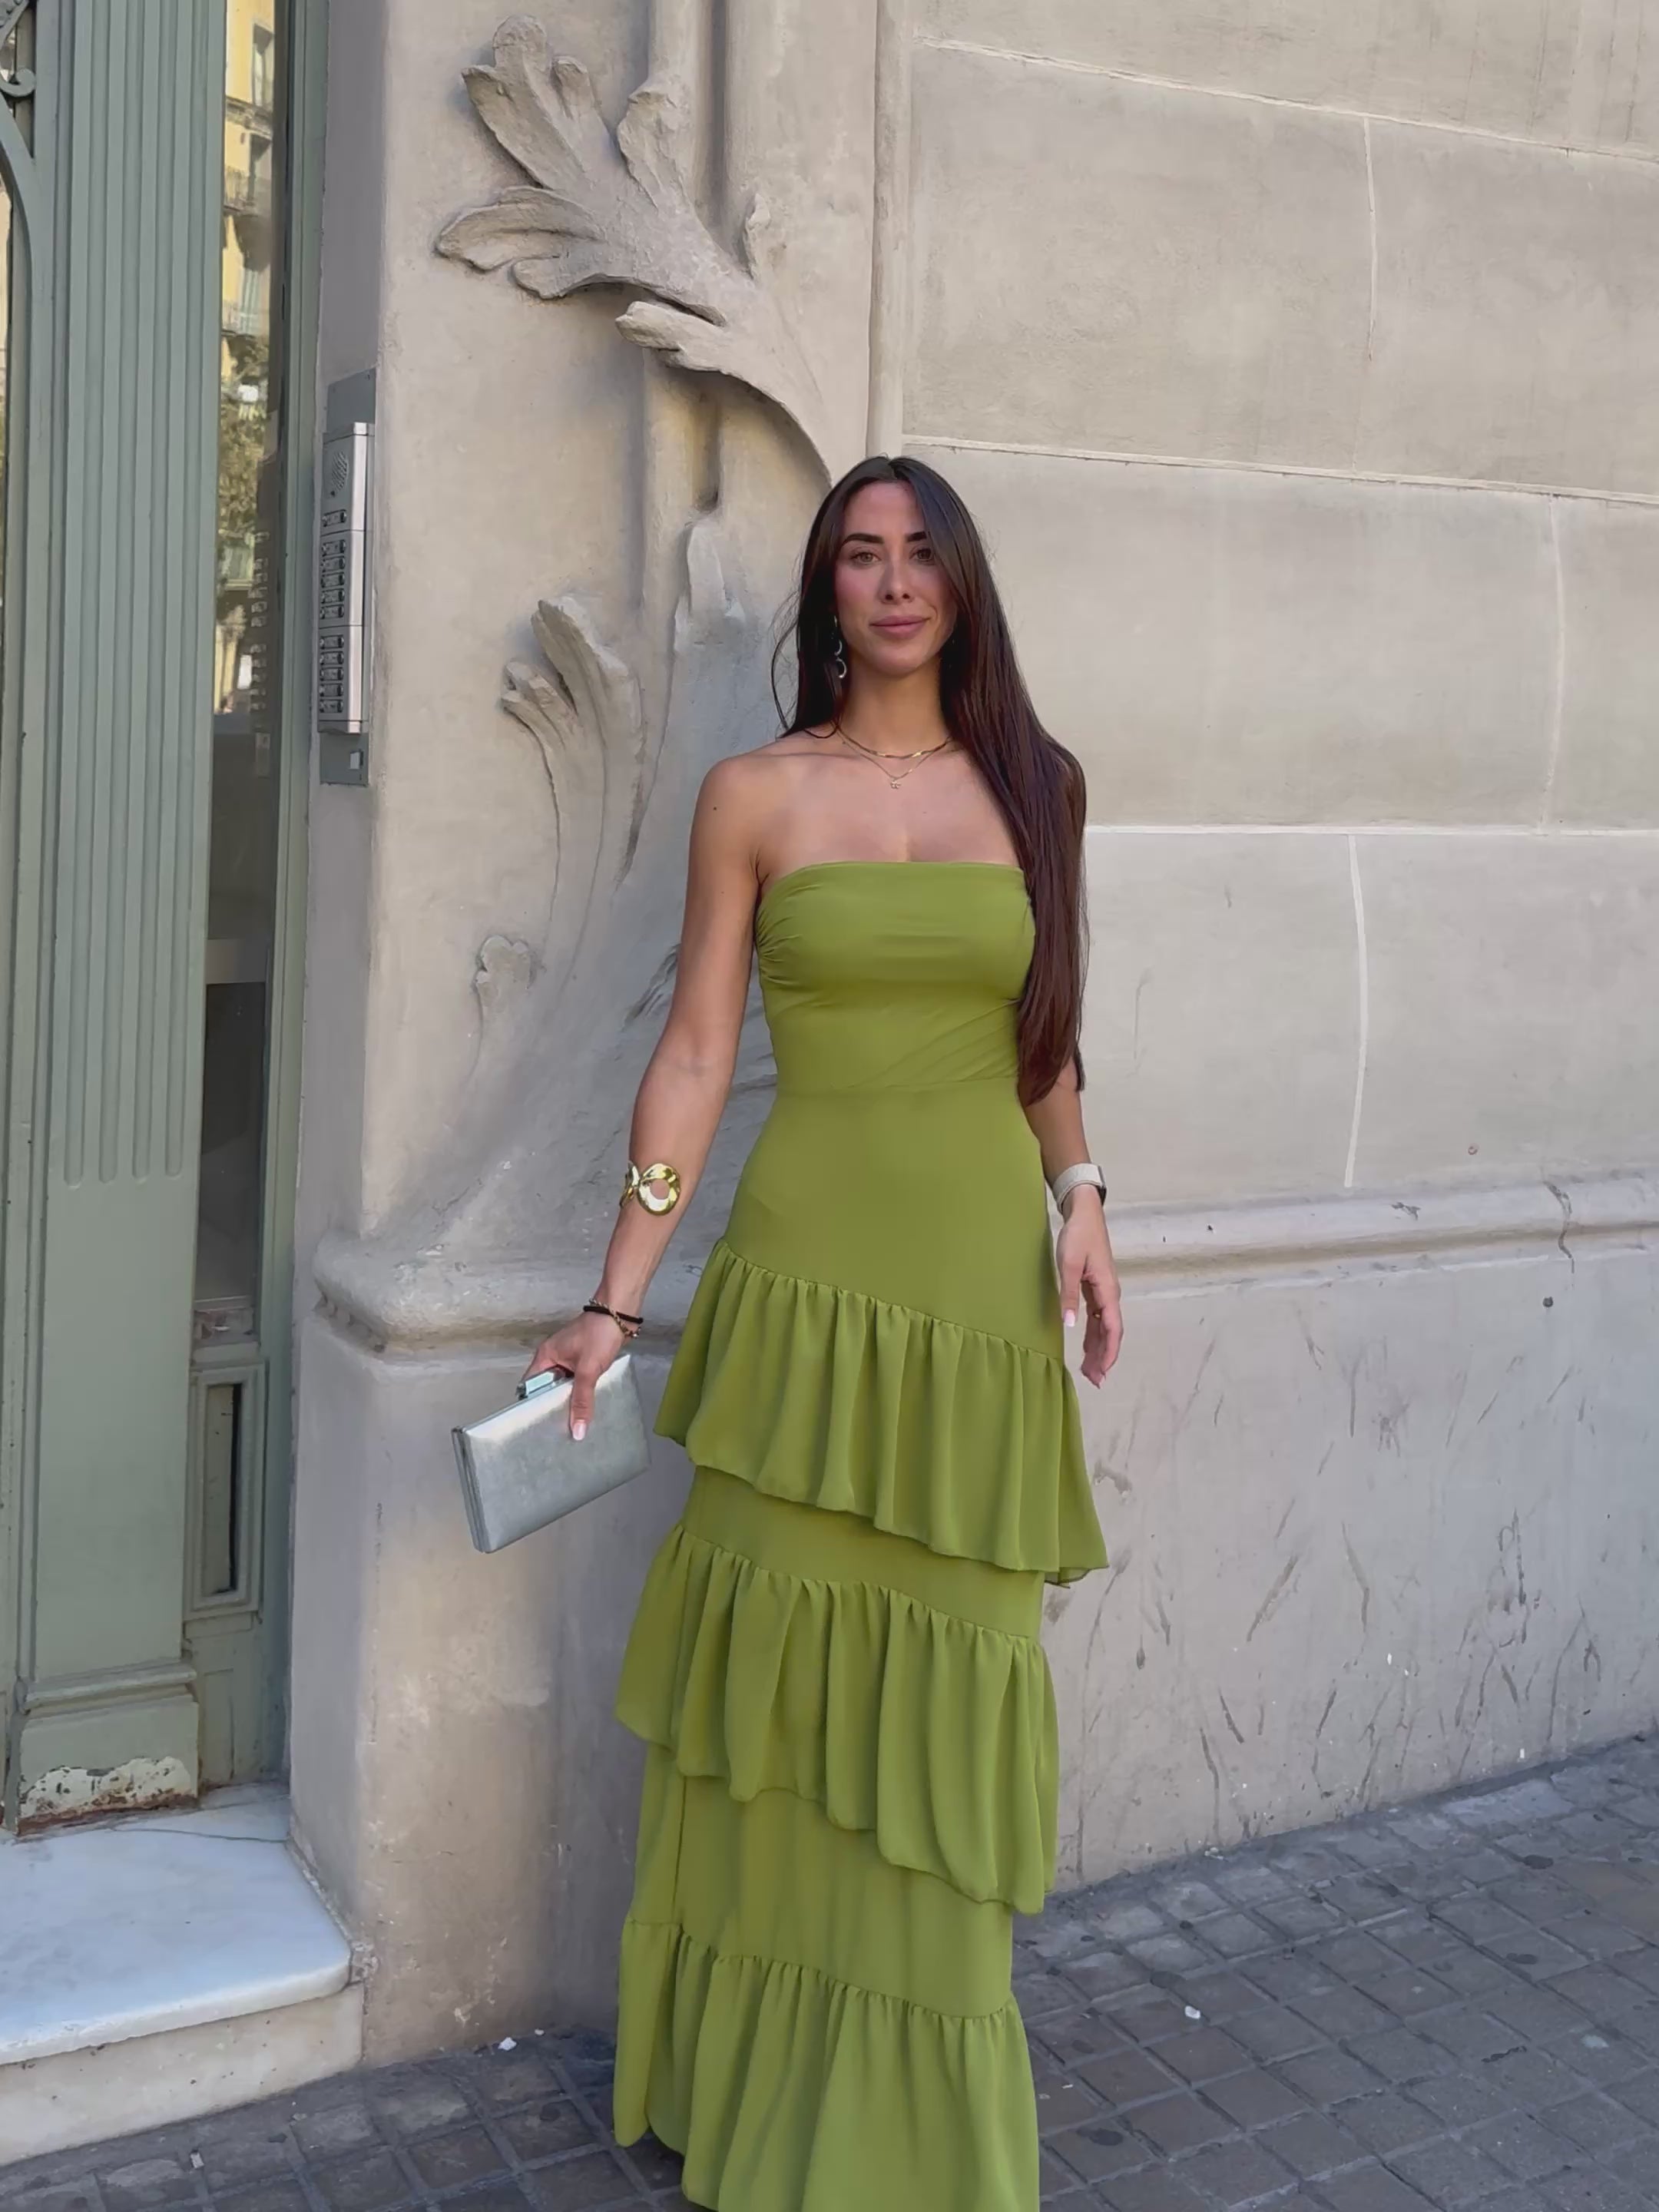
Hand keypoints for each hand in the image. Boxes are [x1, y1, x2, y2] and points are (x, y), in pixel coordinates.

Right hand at [524, 1311, 628, 1438]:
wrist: (620, 1315)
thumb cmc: (599, 1333)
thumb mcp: (588, 1369)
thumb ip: (582, 1400)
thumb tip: (577, 1429)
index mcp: (545, 1357)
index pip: (530, 1386)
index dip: (532, 1405)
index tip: (537, 1424)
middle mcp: (553, 1359)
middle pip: (547, 1390)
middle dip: (553, 1406)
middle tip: (557, 1429)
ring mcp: (568, 1360)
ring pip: (563, 1387)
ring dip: (569, 1400)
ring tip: (573, 1422)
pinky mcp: (582, 1362)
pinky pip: (577, 1382)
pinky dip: (580, 1393)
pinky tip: (586, 1406)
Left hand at [1054, 1190, 1122, 1387]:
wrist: (1084, 1213)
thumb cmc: (1078, 1236)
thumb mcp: (1068, 1264)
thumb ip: (1069, 1295)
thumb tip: (1068, 1325)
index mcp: (1107, 1290)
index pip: (1113, 1329)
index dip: (1109, 1352)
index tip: (1102, 1372)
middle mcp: (1110, 1294)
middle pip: (1111, 1332)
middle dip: (1104, 1357)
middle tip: (1094, 1380)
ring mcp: (1104, 1291)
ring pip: (1105, 1327)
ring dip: (1099, 1348)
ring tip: (1090, 1371)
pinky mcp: (1096, 1288)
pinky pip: (1098, 1317)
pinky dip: (1093, 1334)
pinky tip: (1086, 1346)